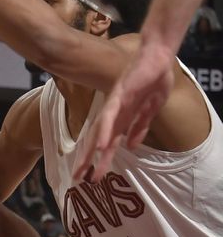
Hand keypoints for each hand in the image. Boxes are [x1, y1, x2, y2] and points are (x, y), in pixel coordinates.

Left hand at [74, 42, 173, 182]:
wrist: (158, 56)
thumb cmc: (154, 79)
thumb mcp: (150, 110)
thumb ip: (139, 127)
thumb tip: (131, 147)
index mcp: (121, 119)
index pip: (107, 144)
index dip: (99, 161)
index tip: (91, 178)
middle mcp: (114, 114)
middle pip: (97, 142)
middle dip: (88, 161)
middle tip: (77, 180)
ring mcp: (115, 105)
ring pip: (99, 133)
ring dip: (90, 152)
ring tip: (83, 169)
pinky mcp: (120, 96)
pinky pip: (109, 117)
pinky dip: (104, 132)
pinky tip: (98, 147)